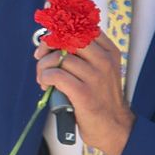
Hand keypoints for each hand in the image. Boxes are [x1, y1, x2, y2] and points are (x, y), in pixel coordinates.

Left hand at [35, 33, 136, 154]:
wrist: (113, 127)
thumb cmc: (100, 98)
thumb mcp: (100, 70)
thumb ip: (83, 54)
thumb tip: (51, 41)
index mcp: (109, 51)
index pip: (82, 27)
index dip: (60, 30)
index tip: (49, 40)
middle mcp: (104, 60)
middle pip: (69, 37)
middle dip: (48, 45)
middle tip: (41, 57)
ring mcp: (95, 76)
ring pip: (59, 58)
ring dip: (43, 67)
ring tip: (43, 78)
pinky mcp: (83, 92)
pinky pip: (56, 75)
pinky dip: (45, 77)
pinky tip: (46, 85)